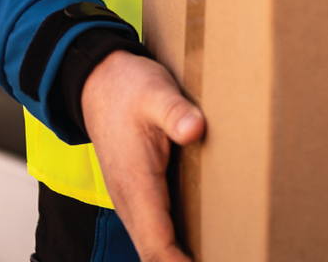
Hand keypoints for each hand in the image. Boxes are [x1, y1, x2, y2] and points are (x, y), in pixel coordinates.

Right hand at [82, 50, 204, 261]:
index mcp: (136, 183)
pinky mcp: (136, 196)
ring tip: (218, 253)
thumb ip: (174, 112)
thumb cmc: (128, 89)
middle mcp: (129, 200)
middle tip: (228, 257)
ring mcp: (130, 201)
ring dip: (177, 258)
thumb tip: (195, 129)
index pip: (157, 244)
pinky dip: (172, 246)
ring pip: (152, 246)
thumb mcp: (155, 92)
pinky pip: (152, 233)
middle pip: (153, 254)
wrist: (98, 82)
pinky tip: (198, 245)